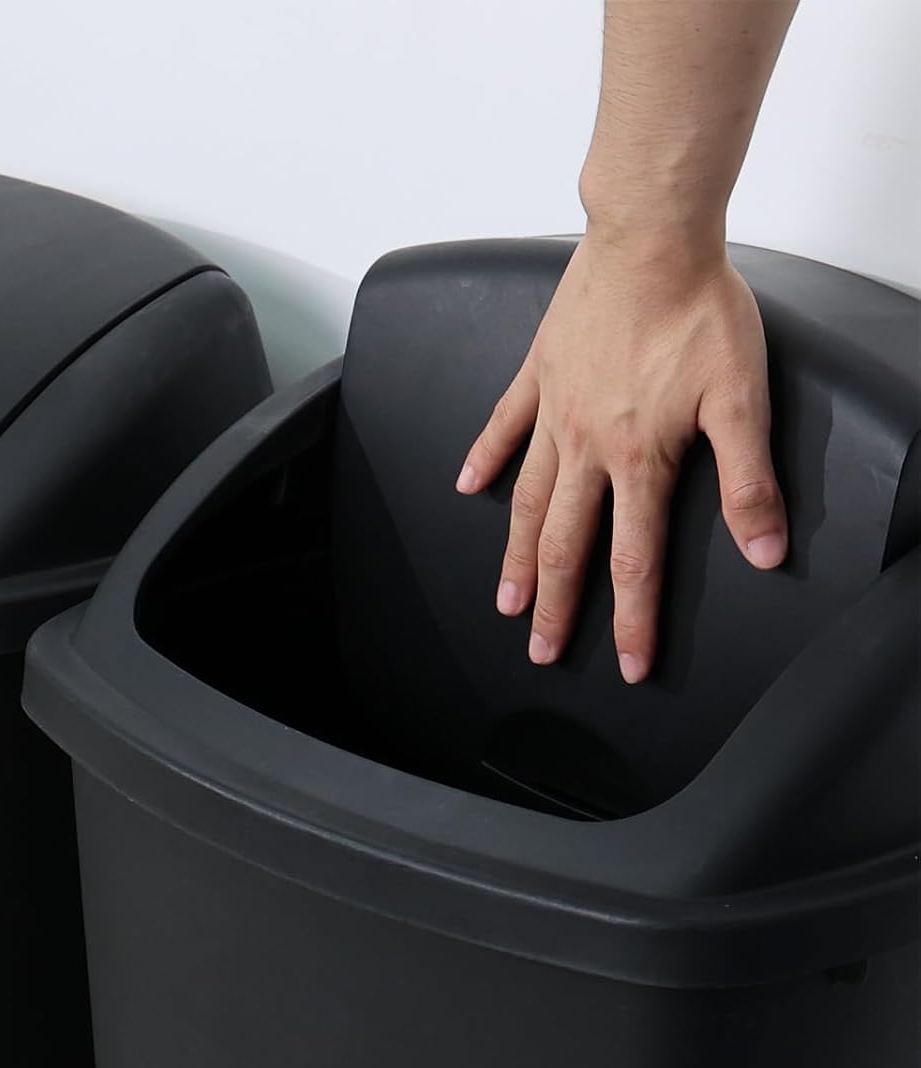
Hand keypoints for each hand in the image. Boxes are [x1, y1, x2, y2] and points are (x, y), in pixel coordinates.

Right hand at [455, 232, 787, 683]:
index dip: (631, 619)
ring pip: (528, 500)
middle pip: (564, 544)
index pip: (633, 559)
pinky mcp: (539, 375)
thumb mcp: (742, 399)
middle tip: (539, 650)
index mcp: (638, 459)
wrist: (651, 237)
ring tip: (504, 599)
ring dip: (515, 555)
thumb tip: (764, 550)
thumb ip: (748, 482)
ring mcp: (555, 413)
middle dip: (553, 605)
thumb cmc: (699, 311)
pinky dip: (485, 459)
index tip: (625, 665)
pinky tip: (468, 488)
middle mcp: (587, 447)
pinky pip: (504, 426)